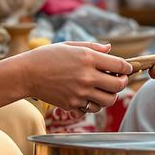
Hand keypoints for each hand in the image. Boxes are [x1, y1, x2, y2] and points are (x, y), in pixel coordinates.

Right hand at [13, 42, 133, 112]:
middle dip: (122, 82)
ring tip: (104, 89)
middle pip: (118, 85)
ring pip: (108, 100)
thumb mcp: (70, 46)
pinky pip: (92, 108)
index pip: (120, 65)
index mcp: (88, 58)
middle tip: (118, 80)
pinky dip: (94, 104)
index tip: (126, 69)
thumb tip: (110, 49)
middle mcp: (87, 76)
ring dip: (110, 95)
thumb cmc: (47, 57)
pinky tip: (89, 96)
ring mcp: (80, 93)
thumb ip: (93, 47)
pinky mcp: (72, 105)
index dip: (127, 67)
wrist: (26, 74)